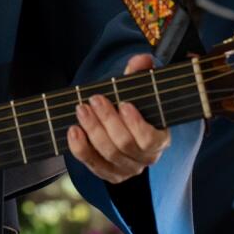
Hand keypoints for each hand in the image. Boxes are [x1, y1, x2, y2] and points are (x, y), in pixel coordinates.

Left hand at [66, 54, 171, 184]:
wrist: (124, 126)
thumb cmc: (134, 107)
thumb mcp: (139, 90)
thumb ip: (140, 74)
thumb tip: (141, 59)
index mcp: (160, 139)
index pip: (150, 139)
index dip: (136, 124)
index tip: (124, 104)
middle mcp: (146, 158)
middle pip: (124, 144)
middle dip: (107, 120)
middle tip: (94, 99)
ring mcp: (127, 169)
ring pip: (108, 154)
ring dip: (92, 130)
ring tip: (82, 109)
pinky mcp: (110, 174)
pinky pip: (93, 165)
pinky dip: (80, 148)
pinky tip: (73, 130)